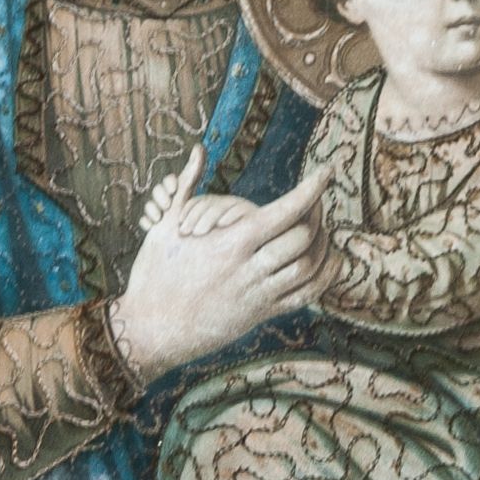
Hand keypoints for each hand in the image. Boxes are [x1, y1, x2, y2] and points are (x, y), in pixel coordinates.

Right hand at [112, 147, 330, 383]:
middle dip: (316, 214)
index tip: (325, 171)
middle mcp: (248, 269)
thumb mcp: (163, 225)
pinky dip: (324, 277)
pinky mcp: (260, 315)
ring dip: (322, 244)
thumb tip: (199, 149)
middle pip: (302, 237)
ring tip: (322, 227)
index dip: (312, 189)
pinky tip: (329, 260)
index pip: (284, 211)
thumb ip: (188, 185)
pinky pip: (304, 296)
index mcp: (229, 243)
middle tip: (317, 199)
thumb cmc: (153, 273)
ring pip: (307, 267)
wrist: (150, 330)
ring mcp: (257, 295)